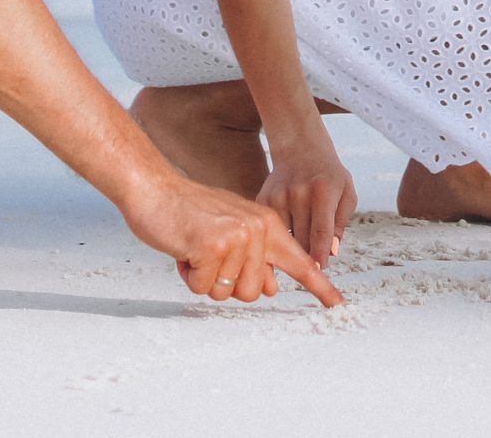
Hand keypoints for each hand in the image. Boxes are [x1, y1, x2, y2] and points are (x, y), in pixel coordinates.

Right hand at [124, 175, 340, 306]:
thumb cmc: (188, 212)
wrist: (153, 188)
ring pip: (227, 293)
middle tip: (208, 255)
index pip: (299, 261)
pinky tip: (183, 249)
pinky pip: (202, 288)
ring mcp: (237, 237)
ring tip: (195, 249)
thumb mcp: (230, 229)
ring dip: (205, 279)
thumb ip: (254, 256)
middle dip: (226, 284)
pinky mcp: (212, 246)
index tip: (337, 303)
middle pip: (253, 293)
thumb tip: (273, 288)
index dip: (319, 286)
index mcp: (266, 224)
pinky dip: (188, 276)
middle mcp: (257, 230)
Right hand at [256, 136, 356, 265]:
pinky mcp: (262, 199)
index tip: (319, 273)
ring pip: (283, 237)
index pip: (321, 231)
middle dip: (307, 257)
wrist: (300, 149)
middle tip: (312, 271)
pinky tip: (282, 243)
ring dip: (290, 251)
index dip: (320, 255)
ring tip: (296, 258)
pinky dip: (276, 239)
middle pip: (301, 239)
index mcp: (323, 191)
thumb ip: (341, 224)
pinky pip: (269, 229)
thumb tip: (331, 252)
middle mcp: (298, 192)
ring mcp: (277, 195)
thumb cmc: (328, 176)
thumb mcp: (346, 194)